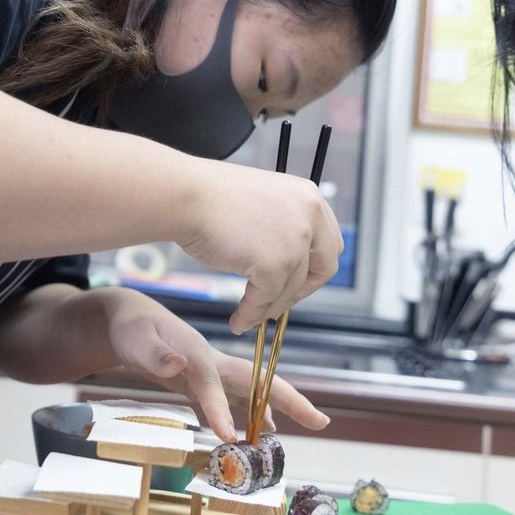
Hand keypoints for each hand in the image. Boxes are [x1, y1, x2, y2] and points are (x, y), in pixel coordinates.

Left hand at [100, 288, 329, 440]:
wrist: (128, 317)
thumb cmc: (131, 328)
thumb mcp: (136, 340)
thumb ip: (155, 354)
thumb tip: (176, 366)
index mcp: (198, 353)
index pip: (213, 385)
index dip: (222, 411)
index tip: (229, 437)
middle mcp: (213, 362)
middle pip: (259, 382)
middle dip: (291, 401)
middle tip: (321, 422)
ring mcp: (212, 371)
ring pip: (251, 393)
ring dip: (272, 411)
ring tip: (285, 439)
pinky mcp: (204, 380)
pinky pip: (234, 400)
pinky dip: (249, 415)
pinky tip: (255, 432)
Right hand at [178, 160, 342, 334]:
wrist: (185, 195)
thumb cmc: (210, 197)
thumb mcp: (263, 203)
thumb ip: (283, 227)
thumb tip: (288, 265)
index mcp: (309, 197)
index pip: (329, 243)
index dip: (313, 268)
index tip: (297, 283)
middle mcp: (309, 216)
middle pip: (324, 267)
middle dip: (301, 291)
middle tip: (277, 303)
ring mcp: (295, 240)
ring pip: (290, 289)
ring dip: (269, 307)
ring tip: (250, 316)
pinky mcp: (275, 263)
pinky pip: (265, 300)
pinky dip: (251, 314)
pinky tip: (238, 319)